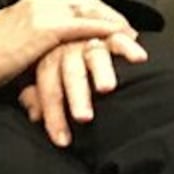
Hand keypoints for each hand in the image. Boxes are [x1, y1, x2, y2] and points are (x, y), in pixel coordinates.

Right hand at [0, 0, 140, 94]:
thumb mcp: (8, 25)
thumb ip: (31, 11)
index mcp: (32, 0)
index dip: (96, 8)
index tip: (112, 21)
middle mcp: (40, 0)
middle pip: (87, 0)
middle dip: (111, 13)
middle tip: (130, 29)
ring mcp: (44, 12)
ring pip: (90, 10)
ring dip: (114, 22)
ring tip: (133, 37)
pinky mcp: (47, 30)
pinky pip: (85, 25)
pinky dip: (106, 30)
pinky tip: (121, 38)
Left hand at [20, 35, 138, 147]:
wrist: (89, 39)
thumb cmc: (70, 71)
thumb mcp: (49, 82)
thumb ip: (40, 97)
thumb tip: (34, 115)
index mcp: (50, 59)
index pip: (48, 86)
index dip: (53, 114)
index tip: (62, 140)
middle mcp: (69, 47)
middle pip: (69, 71)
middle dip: (76, 95)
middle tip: (83, 117)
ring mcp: (90, 39)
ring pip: (94, 55)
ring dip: (100, 71)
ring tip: (106, 88)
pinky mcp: (111, 33)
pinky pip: (118, 38)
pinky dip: (127, 47)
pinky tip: (138, 58)